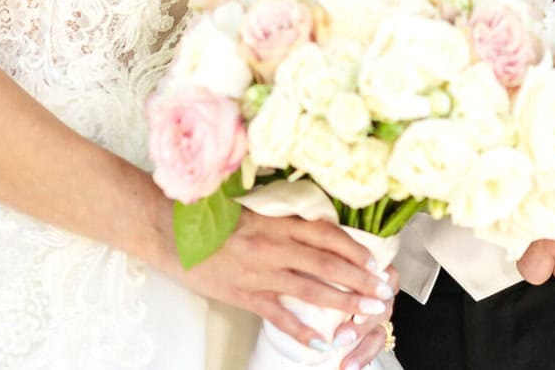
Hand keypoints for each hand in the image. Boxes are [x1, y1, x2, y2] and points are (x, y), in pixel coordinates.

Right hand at [181, 210, 394, 354]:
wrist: (172, 232)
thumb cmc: (210, 218)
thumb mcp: (252, 211)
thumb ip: (280, 221)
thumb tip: (311, 228)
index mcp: (278, 222)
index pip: (326, 235)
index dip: (353, 248)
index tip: (373, 259)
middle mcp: (275, 247)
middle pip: (327, 264)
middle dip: (359, 278)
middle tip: (382, 290)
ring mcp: (261, 273)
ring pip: (311, 289)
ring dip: (342, 301)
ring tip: (366, 311)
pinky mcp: (246, 295)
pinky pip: (280, 315)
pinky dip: (301, 330)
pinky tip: (321, 343)